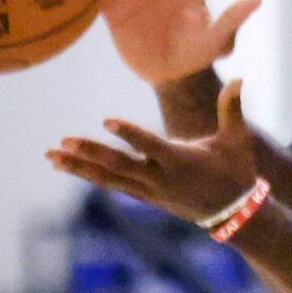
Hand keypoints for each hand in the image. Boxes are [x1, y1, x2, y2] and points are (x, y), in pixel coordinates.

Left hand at [48, 80, 262, 225]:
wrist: (234, 213)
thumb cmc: (237, 170)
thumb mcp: (238, 140)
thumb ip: (232, 109)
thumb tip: (240, 79)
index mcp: (181, 161)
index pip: (150, 146)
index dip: (129, 134)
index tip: (106, 120)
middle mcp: (161, 179)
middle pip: (119, 165)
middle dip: (90, 153)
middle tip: (63, 141)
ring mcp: (150, 190)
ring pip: (108, 178)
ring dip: (78, 167)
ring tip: (51, 155)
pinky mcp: (144, 196)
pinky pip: (111, 184)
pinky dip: (87, 175)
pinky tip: (66, 165)